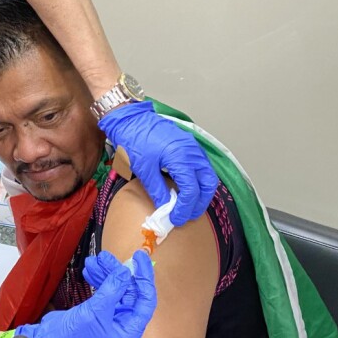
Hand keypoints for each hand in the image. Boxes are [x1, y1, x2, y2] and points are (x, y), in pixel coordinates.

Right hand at [15, 251, 156, 337]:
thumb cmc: (74, 336)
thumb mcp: (96, 311)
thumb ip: (113, 289)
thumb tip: (126, 271)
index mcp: (130, 329)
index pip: (146, 299)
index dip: (144, 277)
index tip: (138, 257)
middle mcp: (124, 322)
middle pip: (128, 290)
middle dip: (116, 272)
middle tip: (104, 257)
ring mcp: (110, 315)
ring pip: (114, 288)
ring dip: (105, 273)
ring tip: (93, 261)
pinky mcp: (98, 310)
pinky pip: (103, 290)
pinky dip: (97, 279)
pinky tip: (89, 270)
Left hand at [98, 100, 218, 225]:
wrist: (129, 119)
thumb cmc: (134, 140)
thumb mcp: (143, 169)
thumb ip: (158, 190)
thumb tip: (166, 209)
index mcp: (182, 157)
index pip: (192, 190)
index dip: (185, 208)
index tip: (176, 219)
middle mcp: (193, 152)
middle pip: (208, 184)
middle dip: (199, 203)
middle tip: (186, 215)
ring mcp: (194, 147)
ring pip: (208, 176)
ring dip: (201, 193)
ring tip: (188, 206)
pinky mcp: (190, 146)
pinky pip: (202, 167)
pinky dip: (198, 181)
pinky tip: (186, 190)